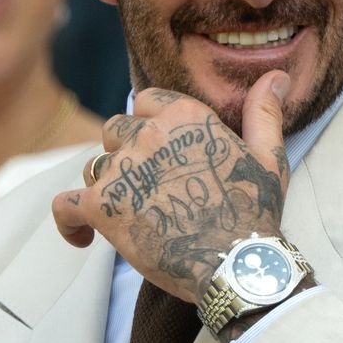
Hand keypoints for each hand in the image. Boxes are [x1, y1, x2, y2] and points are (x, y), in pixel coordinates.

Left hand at [53, 71, 290, 303]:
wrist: (237, 265)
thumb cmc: (254, 212)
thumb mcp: (267, 157)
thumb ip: (264, 112)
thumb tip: (277, 77)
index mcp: (184, 116)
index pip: (144, 101)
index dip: (149, 125)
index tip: (161, 151)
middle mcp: (148, 134)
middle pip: (115, 130)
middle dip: (125, 154)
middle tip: (149, 188)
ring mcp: (122, 170)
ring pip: (93, 167)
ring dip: (105, 186)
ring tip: (129, 214)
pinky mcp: (102, 207)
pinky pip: (65, 206)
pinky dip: (68, 222)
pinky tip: (83, 237)